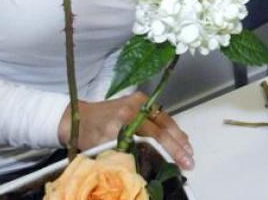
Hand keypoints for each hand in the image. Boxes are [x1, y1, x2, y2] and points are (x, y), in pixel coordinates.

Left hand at [57, 92, 194, 168]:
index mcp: (125, 118)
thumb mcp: (105, 148)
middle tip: (191, 160)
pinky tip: (177, 139)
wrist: (76, 116)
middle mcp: (136, 105)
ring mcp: (139, 100)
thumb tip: (150, 167)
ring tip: (188, 152)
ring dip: (178, 136)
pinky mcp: (140, 100)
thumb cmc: (87, 135)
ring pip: (166, 119)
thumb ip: (127, 154)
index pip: (156, 135)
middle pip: (165, 125)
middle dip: (180, 144)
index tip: (184, 162)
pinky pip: (160, 115)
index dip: (172, 150)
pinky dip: (170, 128)